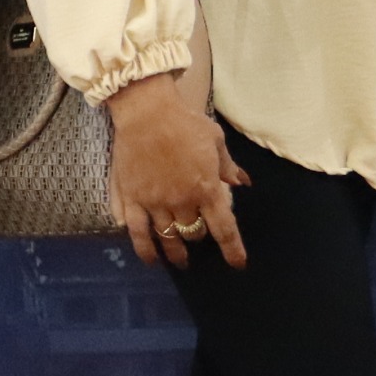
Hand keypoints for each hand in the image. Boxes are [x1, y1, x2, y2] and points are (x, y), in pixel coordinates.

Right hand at [107, 72, 249, 269]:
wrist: (146, 111)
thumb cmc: (184, 122)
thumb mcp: (215, 139)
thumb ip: (228, 166)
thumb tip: (243, 183)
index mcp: (206, 188)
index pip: (224, 228)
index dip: (233, 250)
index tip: (238, 264)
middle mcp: (181, 201)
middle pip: (194, 233)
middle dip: (199, 237)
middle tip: (198, 235)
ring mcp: (154, 203)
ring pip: (168, 239)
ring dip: (176, 251)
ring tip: (179, 260)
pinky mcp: (132, 199)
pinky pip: (138, 233)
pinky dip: (145, 250)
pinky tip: (151, 259)